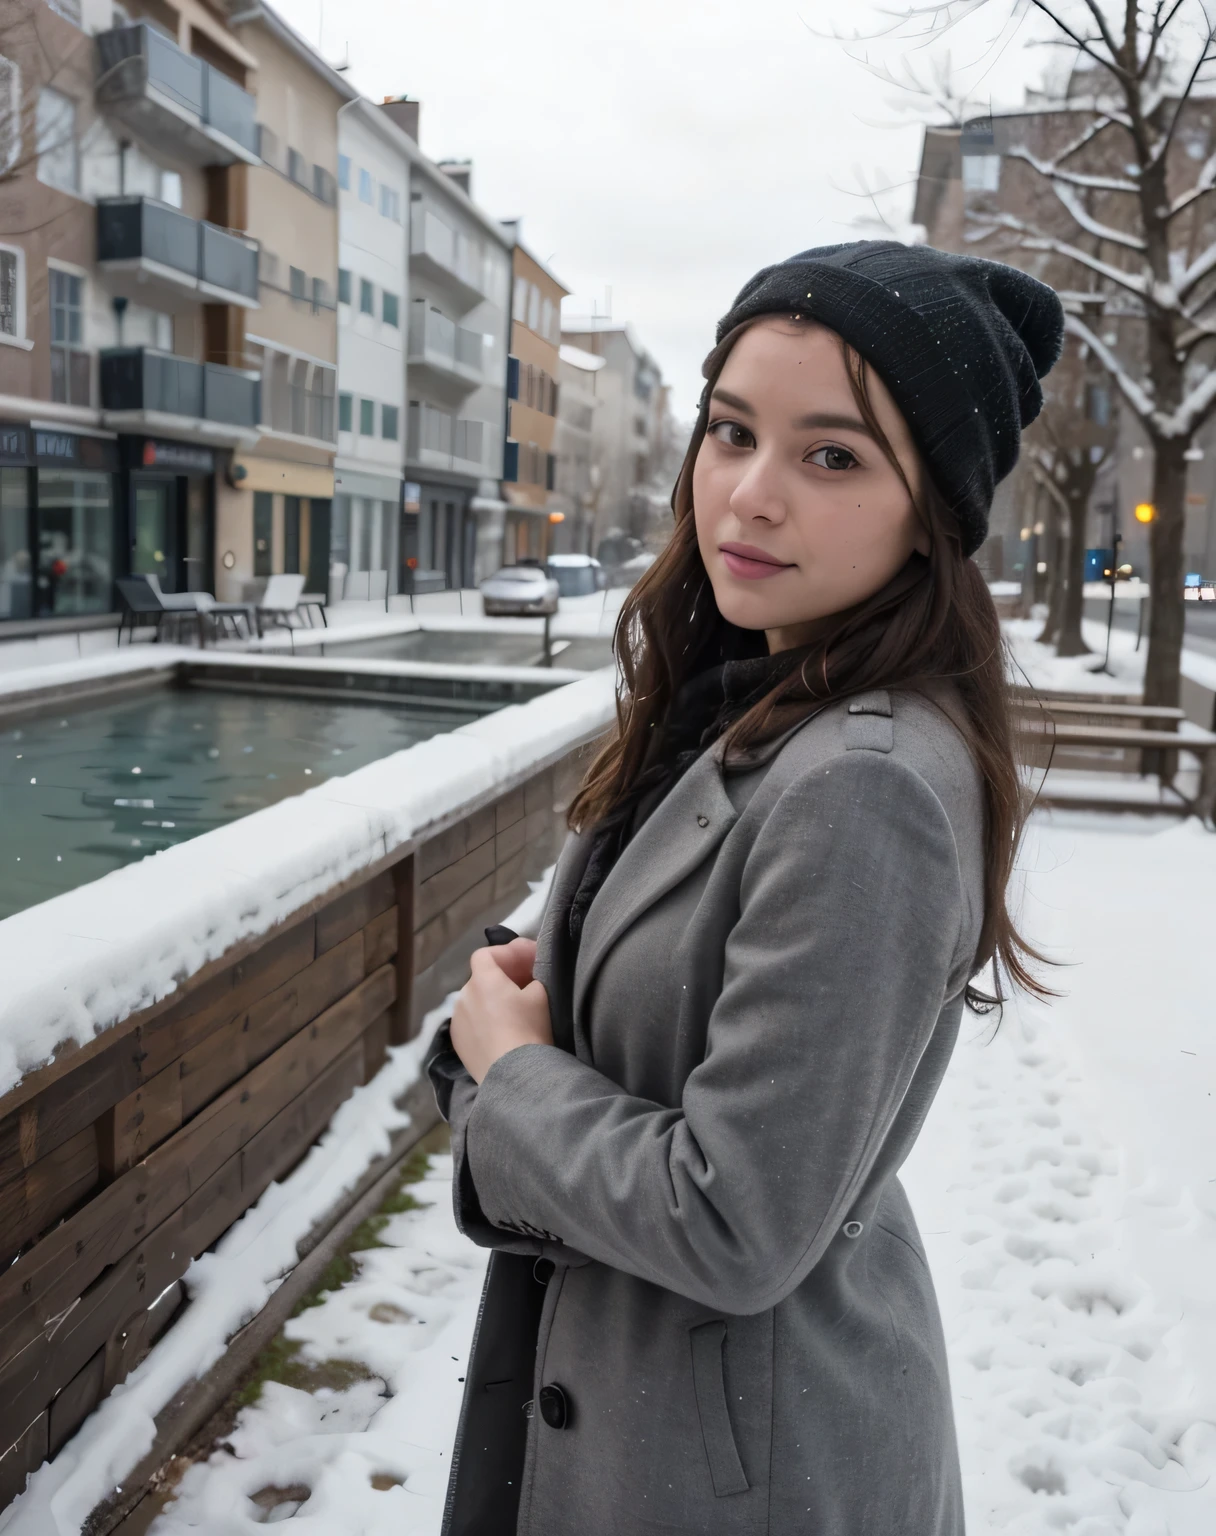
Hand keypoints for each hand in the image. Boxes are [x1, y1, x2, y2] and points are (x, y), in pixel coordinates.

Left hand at [450, 939, 552, 1084]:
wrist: (514, 1074)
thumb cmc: (529, 1028)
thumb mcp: (541, 994)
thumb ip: (534, 977)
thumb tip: (528, 979)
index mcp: (482, 980)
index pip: (486, 954)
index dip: (507, 953)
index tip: (529, 959)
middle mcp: (463, 997)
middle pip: (482, 978)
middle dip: (504, 976)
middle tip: (527, 982)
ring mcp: (458, 1021)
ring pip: (476, 1001)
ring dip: (493, 999)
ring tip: (514, 1010)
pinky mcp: (458, 1043)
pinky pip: (472, 1022)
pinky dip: (485, 1020)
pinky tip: (501, 1032)